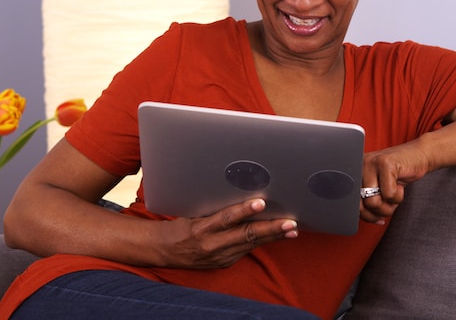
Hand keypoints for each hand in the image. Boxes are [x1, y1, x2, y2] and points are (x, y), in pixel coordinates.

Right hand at [155, 198, 297, 268]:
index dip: (245, 210)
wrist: (164, 250)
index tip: (261, 202)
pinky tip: (277, 235)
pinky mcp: (224, 263)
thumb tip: (240, 193)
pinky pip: (246, 250)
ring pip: (251, 244)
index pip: (227, 218)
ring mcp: (219, 256)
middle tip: (290, 223)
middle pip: (245, 235)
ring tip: (292, 229)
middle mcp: (212, 245)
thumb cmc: (180, 224)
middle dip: (270, 229)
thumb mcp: (193, 212)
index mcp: (201, 228)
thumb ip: (215, 207)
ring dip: (273, 236)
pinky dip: (261, 241)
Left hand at [360, 142, 430, 223]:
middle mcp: (359, 166)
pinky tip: (401, 186)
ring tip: (395, 193)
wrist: (419, 156)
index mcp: (354, 173)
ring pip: (373, 202)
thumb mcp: (381, 190)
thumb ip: (370, 202)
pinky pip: (388, 194)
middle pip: (361, 206)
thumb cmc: (399, 175)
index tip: (377, 217)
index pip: (351, 204)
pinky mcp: (385, 163)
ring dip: (389, 206)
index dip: (366, 215)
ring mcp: (370, 163)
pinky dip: (398, 197)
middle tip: (389, 204)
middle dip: (378, 212)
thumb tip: (370, 220)